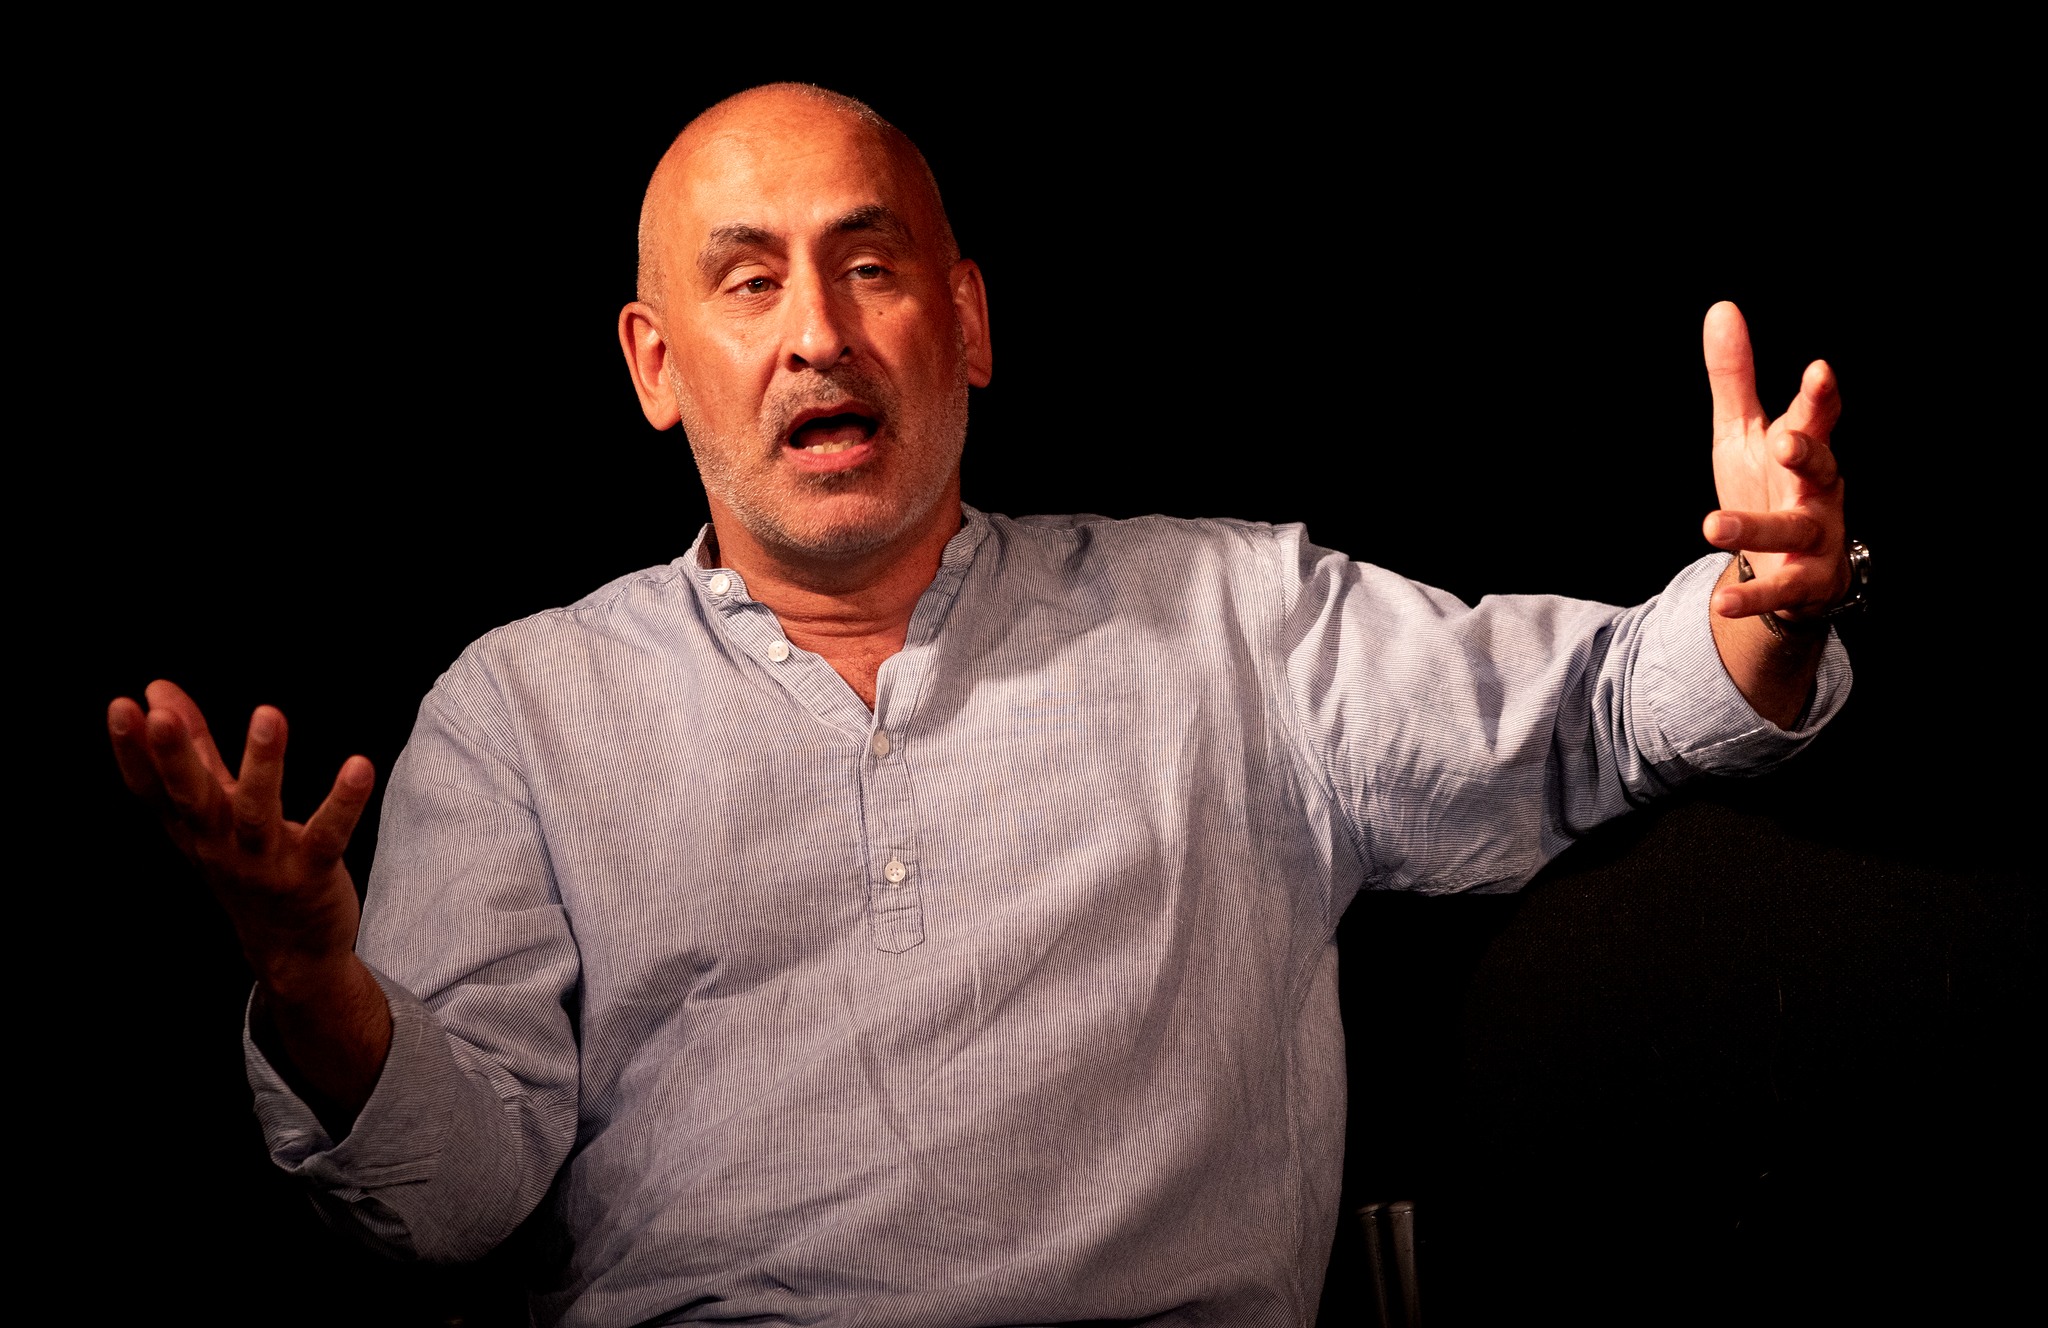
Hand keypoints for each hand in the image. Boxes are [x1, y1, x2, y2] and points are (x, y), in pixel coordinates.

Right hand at [107, 681, 372, 997]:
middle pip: (191, 798)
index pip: (151, 789)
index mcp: (192, 828)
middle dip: (174, 757)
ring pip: (256, 812)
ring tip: (268, 715)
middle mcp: (219, 846)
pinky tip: (358, 766)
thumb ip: (195, 749)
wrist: (290, 950)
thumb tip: (157, 690)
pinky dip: (343, 803)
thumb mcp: (214, 809)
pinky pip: (327, 836)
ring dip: (262, 764)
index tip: (121, 705)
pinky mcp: (310, 874)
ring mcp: (263, 863)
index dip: (131, 751)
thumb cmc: (246, 864)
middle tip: (159, 716)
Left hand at [1699, 301, 1849, 620]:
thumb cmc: (1769, 487)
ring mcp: (1817, 536)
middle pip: (1822, 468)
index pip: (1818, 417)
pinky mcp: (1805, 581)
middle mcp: (1819, 490)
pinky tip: (1720, 600)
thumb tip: (1721, 308)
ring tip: (1711, 525)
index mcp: (1805, 449)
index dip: (1821, 397)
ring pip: (1792, 528)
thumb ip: (1736, 378)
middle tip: (1785, 441)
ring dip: (1754, 527)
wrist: (1791, 567)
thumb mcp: (1744, 433)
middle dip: (1807, 453)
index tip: (1819, 371)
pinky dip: (1750, 595)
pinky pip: (1778, 588)